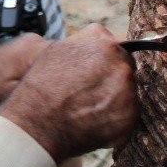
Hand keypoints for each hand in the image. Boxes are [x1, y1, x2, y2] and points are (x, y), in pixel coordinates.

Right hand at [0, 24, 137, 163]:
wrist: (36, 124)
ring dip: (112, 100)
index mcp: (105, 45)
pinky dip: (112, 121)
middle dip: (110, 80)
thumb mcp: (58, 50)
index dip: (102, 62)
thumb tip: (101, 42)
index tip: (91, 73)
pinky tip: (91, 121)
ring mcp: (128, 93)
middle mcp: (121, 66)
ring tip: (86, 108)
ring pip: (127, 94)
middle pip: (124, 70)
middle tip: (86, 93)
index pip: (115, 48)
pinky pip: (126, 117)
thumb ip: (85, 42)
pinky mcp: (129, 119)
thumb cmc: (42, 87)